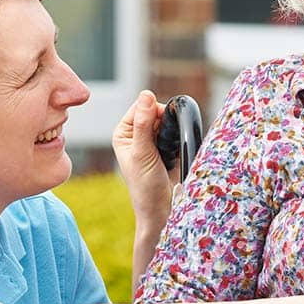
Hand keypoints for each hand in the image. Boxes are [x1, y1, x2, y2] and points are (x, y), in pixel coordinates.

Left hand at [112, 90, 175, 228]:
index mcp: (123, 133)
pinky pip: (177, 134)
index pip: (141, 107)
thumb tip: (146, 94)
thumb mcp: (143, 152)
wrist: (162, 208)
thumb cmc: (145, 186)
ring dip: (173, 134)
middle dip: (166, 124)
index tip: (163, 124)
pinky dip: (180, 140)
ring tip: (169, 152)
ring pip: (168, 123)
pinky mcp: (168, 148)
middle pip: (156, 113)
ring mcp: (153, 141)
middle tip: (165, 144)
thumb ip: (144, 123)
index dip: (154, 111)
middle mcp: (137, 135)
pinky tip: (176, 154)